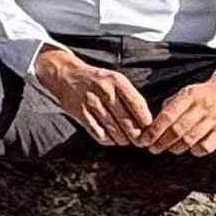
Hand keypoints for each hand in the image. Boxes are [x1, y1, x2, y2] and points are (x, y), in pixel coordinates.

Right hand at [34, 44, 154, 146]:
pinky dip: (107, 139)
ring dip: (122, 139)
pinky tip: (111, 139)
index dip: (145, 120)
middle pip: (126, 120)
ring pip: (113, 129)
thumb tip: (145, 121)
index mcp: (117, 81)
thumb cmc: (97, 80)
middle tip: (139, 140)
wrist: (66, 75)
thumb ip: (130, 97)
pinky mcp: (80, 113)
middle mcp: (105, 91)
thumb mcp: (116, 80)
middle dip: (135, 134)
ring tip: (125, 140)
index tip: (148, 128)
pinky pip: (98, 133)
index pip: (137, 104)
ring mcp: (91, 102)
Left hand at [139, 71, 215, 157]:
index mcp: (188, 95)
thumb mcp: (186, 93)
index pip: (167, 116)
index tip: (144, 141)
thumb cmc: (203, 95)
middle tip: (153, 148)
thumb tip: (152, 125)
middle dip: (161, 142)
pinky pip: (206, 147)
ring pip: (189, 140)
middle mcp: (201, 106)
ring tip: (170, 149)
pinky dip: (195, 151)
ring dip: (176, 148)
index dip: (153, 131)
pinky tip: (191, 148)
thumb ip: (170, 106)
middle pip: (176, 130)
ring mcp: (214, 119)